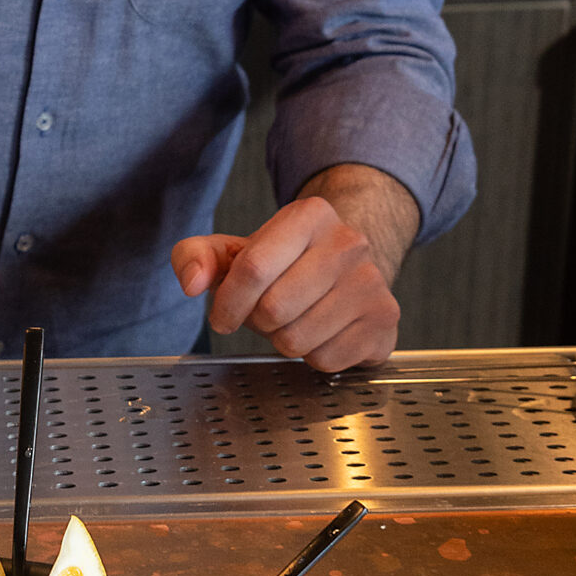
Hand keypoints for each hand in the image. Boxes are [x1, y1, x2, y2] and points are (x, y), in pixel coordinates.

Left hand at [171, 166, 416, 370]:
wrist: (350, 267)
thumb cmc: (286, 261)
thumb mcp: (236, 249)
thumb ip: (197, 256)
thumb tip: (190, 282)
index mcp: (310, 215)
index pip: (252, 268)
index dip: (227, 302)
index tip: (224, 315)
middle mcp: (348, 243)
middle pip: (273, 309)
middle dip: (258, 321)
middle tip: (267, 312)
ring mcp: (371, 283)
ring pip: (297, 340)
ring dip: (283, 340)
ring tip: (294, 319)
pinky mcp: (384, 320)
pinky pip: (325, 360)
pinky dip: (313, 356)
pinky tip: (321, 332)